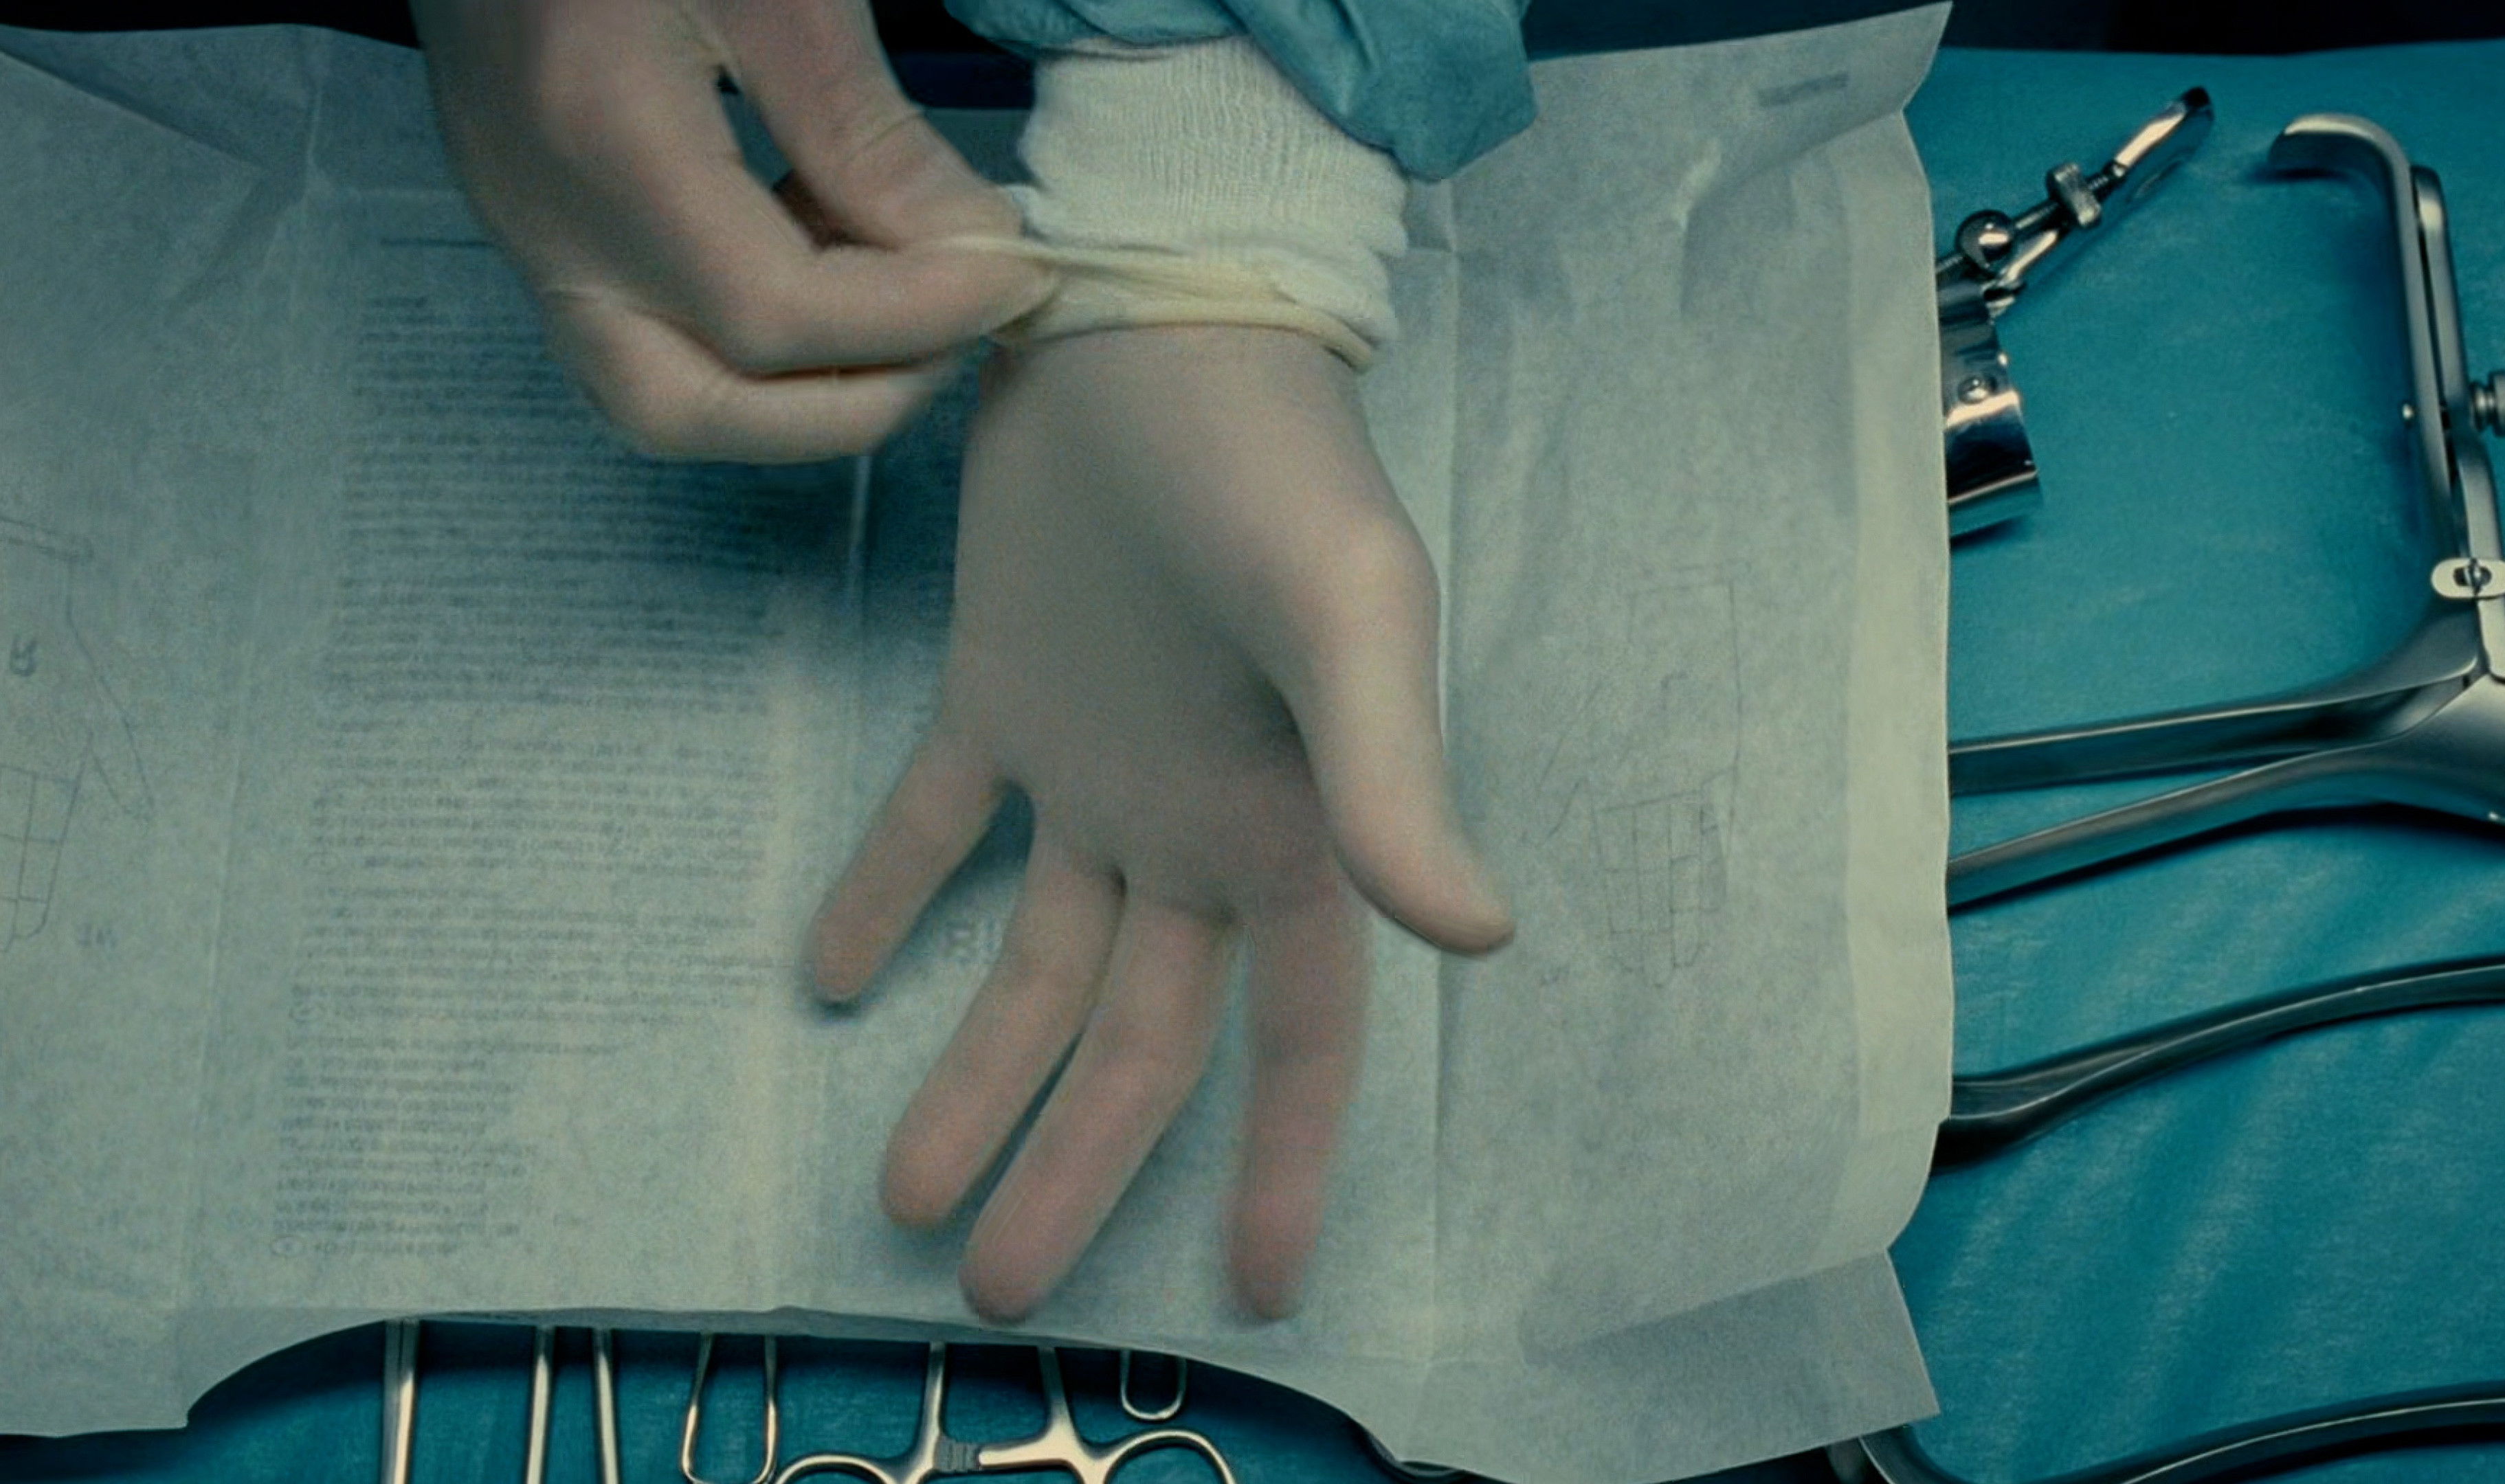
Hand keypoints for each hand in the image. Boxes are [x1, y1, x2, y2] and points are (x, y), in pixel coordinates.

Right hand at [409, 0, 1048, 459]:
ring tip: (902, 293)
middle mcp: (544, 218)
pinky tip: (832, 249)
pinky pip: (648, 333)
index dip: (918, 320)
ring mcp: (527, 227)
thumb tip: (970, 253)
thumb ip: (866, 130)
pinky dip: (756, 335)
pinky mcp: (538, 215)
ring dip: (802, 386)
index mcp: (602, 139)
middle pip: (695, 411)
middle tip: (956, 321)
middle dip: (852, 401)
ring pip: (662, 395)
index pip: (776, 317)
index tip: (1016, 273)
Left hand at [812, 326, 1511, 1321]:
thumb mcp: (1348, 618)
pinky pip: (938, 822)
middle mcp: (1195, 824)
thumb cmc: (1272, 465)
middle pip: (1135, 1038)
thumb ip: (1392, 777)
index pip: (1298, 1035)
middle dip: (1074, 1165)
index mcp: (1293, 829)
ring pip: (1030, 964)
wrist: (1149, 315)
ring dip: (970, 1076)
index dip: (1285, 1162)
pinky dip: (880, 896)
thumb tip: (1476, 937)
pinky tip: (823, 979)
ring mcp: (1096, 766)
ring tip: (900, 1195)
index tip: (1259, 1288)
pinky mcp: (1002, 692)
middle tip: (994, 1292)